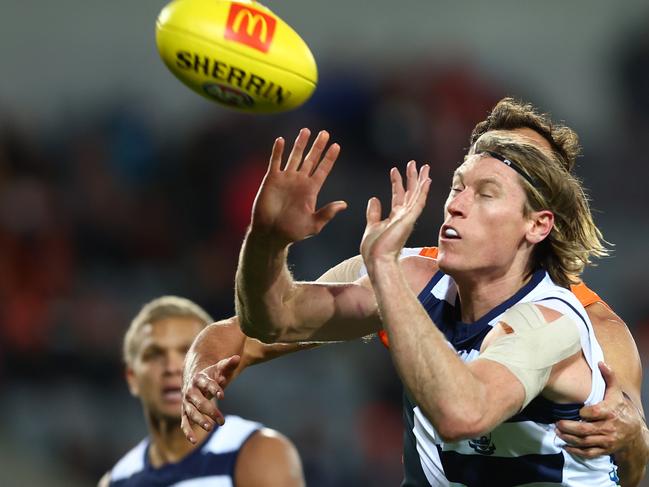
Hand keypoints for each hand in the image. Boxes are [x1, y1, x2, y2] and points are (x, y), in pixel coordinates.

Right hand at [180, 355, 239, 443]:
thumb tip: (237, 358)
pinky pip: (184, 423)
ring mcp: (186, 403)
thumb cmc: (210, 375)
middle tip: (221, 420)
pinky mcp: (185, 413)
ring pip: (191, 413)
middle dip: (209, 410)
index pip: (207, 383)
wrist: (194, 380)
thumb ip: (228, 364)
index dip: (214, 388)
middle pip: (199, 401)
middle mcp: (190, 391)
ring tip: (210, 428)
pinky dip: (188, 432)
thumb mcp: (219, 368)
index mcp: (199, 379)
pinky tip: (194, 441)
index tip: (222, 394)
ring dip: (200, 421)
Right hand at [250, 128, 346, 246]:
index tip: (336, 146)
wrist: (270, 234)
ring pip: (295, 157)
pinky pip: (276, 162)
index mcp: (311, 190)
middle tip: (325, 133)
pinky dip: (278, 151)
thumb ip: (327, 213)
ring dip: (300, 144)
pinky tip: (281, 140)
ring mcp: (286, 179)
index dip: (329, 158)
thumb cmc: (292, 232)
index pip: (323, 169)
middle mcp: (300, 181)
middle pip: (311, 159)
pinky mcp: (272, 179)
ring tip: (306, 131)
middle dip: (318, 146)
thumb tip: (344, 204)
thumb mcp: (314, 224)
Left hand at [360, 161, 430, 269]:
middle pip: (410, 193)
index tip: (394, 170)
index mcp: (395, 218)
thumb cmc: (374, 250)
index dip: (397, 183)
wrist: (378, 261)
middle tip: (413, 163)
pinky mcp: (409, 219)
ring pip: (416, 194)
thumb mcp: (371, 226)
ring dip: (420, 180)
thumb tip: (374, 198)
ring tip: (423, 166)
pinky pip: (418, 202)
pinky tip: (427, 180)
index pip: (398, 196)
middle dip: (411, 177)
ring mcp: (408, 218)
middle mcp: (404, 217)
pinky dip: (423, 190)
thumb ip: (374, 213)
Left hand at [556, 361, 643, 457]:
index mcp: (611, 412)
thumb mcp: (616, 392)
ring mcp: (606, 440)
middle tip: (557, 422)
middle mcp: (608, 428)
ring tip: (557, 431)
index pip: (594, 413)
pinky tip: (565, 445)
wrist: (634, 432)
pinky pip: (588, 453)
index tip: (577, 410)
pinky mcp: (604, 450)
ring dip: (568, 438)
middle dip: (568, 427)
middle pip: (585, 429)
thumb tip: (600, 362)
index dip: (583, 412)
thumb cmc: (621, 409)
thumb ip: (609, 377)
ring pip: (584, 442)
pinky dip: (575, 451)